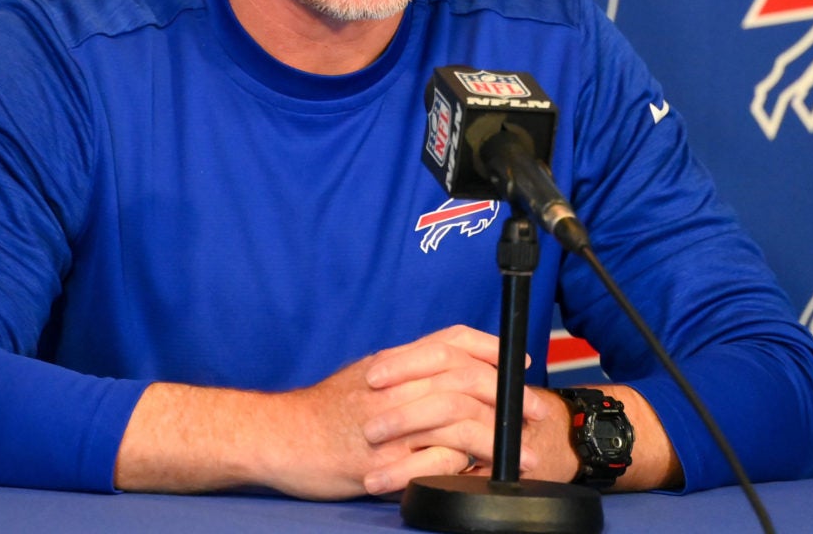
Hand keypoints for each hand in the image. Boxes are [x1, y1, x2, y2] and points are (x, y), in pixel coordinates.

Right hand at [336, 325, 549, 495]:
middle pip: (465, 378)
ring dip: (495, 434)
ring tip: (519, 451)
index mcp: (394, 362)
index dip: (493, 349)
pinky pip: (433, 459)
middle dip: (508, 394)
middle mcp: (395, 385)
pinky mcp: (383, 461)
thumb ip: (406, 372)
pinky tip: (477, 470)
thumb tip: (447, 373)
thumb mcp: (365, 376)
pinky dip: (461, 463)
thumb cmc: (322, 410)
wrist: (278, 435)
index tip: (522, 359)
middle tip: (534, 411)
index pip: (452, 341)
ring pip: (457, 417)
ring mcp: (390, 423)